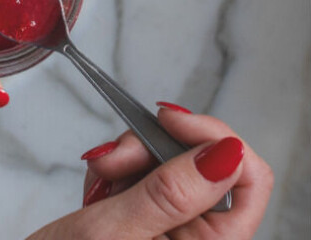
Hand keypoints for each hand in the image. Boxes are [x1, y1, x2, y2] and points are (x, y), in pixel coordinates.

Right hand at [26, 106, 272, 238]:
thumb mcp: (116, 231)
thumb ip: (171, 192)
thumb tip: (227, 152)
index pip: (249, 178)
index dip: (211, 137)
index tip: (166, 118)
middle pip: (203, 163)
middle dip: (153, 148)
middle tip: (113, 159)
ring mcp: (177, 234)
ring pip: (171, 163)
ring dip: (129, 159)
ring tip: (98, 181)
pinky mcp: (154, 223)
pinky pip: (148, 175)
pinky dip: (119, 171)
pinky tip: (97, 190)